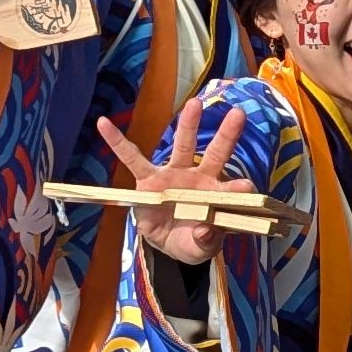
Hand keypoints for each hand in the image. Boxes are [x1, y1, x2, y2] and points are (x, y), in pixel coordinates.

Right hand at [92, 95, 258, 264]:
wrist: (166, 242)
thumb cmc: (190, 241)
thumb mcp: (199, 248)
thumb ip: (204, 240)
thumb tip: (204, 230)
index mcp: (216, 197)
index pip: (231, 190)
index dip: (239, 188)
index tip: (247, 187)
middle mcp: (199, 179)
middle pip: (215, 154)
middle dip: (226, 135)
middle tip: (238, 114)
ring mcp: (174, 175)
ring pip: (183, 147)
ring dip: (189, 124)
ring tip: (195, 103)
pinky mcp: (148, 179)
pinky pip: (132, 159)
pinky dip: (118, 142)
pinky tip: (104, 124)